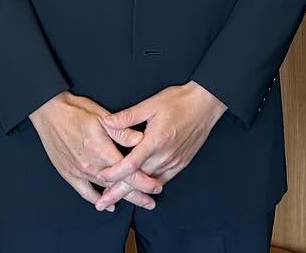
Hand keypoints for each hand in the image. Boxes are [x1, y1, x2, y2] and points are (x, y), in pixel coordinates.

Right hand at [29, 92, 161, 209]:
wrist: (49, 112)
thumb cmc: (76, 111)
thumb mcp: (101, 116)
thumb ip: (121, 131)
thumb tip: (140, 140)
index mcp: (102, 150)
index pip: (128, 171)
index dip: (144, 181)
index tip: (156, 187)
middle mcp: (91, 164)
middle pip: (119, 185)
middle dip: (137, 195)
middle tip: (151, 202)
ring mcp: (79, 171)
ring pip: (105, 190)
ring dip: (121, 198)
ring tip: (136, 202)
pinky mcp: (69, 174)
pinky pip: (85, 192)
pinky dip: (97, 199)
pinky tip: (107, 205)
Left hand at [94, 81, 226, 209]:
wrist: (205, 104)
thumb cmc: (178, 101)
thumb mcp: (150, 104)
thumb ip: (128, 116)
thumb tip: (107, 122)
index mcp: (154, 141)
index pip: (130, 165)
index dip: (113, 174)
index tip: (100, 178)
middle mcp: (164, 156)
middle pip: (137, 180)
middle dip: (117, 192)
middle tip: (101, 204)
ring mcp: (174, 162)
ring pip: (150, 183)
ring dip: (133, 192)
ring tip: (116, 198)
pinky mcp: (181, 163)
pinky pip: (163, 180)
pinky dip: (150, 187)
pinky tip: (142, 191)